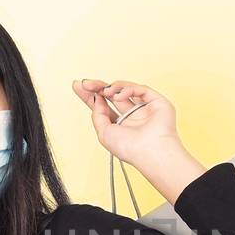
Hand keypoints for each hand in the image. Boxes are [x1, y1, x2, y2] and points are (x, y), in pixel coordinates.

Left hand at [72, 78, 205, 204]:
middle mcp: (132, 115)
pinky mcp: (156, 102)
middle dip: (98, 87)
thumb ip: (97, 114)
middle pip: (112, 94)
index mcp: (120, 125)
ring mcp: (144, 108)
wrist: (149, 151)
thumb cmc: (129, 148)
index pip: (103, 106)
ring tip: (104, 92)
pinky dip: (127, 89)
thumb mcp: (103, 132)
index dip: (91, 95)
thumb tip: (96, 98)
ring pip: (126, 89)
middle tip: (86, 83)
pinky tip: (118, 96)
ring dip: (112, 88)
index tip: (78, 85)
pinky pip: (140, 89)